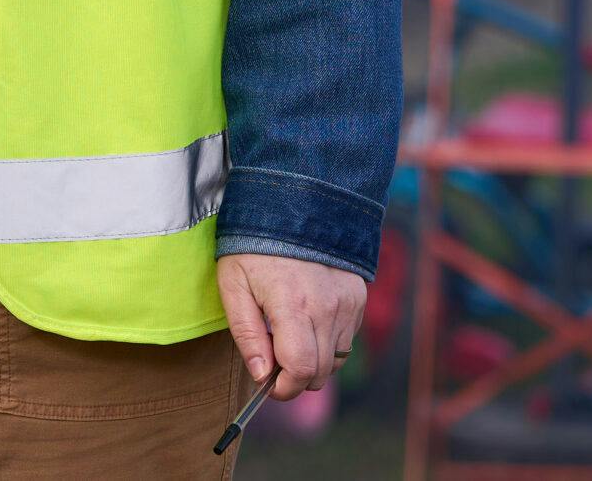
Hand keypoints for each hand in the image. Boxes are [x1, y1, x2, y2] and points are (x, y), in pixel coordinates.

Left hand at [216, 252, 365, 400]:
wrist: (291, 204)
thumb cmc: (253, 245)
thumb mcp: (234, 285)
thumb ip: (247, 334)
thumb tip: (261, 375)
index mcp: (293, 305)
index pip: (301, 369)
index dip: (284, 387)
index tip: (268, 384)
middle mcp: (327, 307)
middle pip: (320, 372)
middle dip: (295, 377)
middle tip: (273, 358)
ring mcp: (347, 302)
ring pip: (335, 360)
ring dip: (313, 360)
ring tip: (289, 335)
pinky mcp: (358, 298)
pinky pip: (346, 339)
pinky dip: (327, 342)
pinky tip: (307, 321)